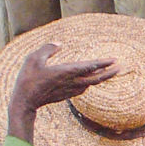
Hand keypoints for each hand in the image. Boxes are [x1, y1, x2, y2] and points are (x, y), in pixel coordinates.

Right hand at [5, 42, 121, 141]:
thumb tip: (59, 43)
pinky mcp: (66, 95)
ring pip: (90, 84)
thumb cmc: (27, 79)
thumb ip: (47, 49)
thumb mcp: (33, 58)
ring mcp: (69, 90)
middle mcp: (71, 82)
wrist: (24, 102)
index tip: (114, 60)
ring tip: (108, 72)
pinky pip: (83, 88)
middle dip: (109, 73)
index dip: (103, 63)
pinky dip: (89, 83)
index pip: (89, 66)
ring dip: (100, 78)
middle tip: (119, 67)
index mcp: (66, 71)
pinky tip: (89, 81)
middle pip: (96, 78)